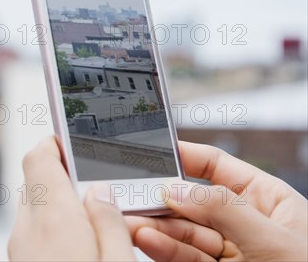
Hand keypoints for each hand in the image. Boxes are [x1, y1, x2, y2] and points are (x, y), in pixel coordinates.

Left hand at [8, 136, 135, 260]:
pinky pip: (34, 234)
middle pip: (38, 182)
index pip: (40, 157)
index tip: (78, 141)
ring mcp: (19, 250)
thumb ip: (111, 224)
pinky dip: (53, 230)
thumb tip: (102, 193)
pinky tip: (80, 246)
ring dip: (60, 207)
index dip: (58, 143)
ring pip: (35, 210)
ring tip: (95, 223)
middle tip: (100, 188)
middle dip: (66, 179)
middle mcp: (27, 231)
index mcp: (54, 220)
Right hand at [126, 141, 307, 260]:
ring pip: (184, 233)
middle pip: (192, 201)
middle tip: (133, 198)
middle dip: (162, 200)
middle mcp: (244, 222)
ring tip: (132, 224)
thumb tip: (177, 189)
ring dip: (156, 227)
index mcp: (266, 199)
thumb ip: (223, 209)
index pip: (216, 167)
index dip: (185, 157)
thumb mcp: (272, 240)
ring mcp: (230, 252)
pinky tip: (147, 240)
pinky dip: (163, 250)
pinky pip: (185, 258)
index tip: (152, 153)